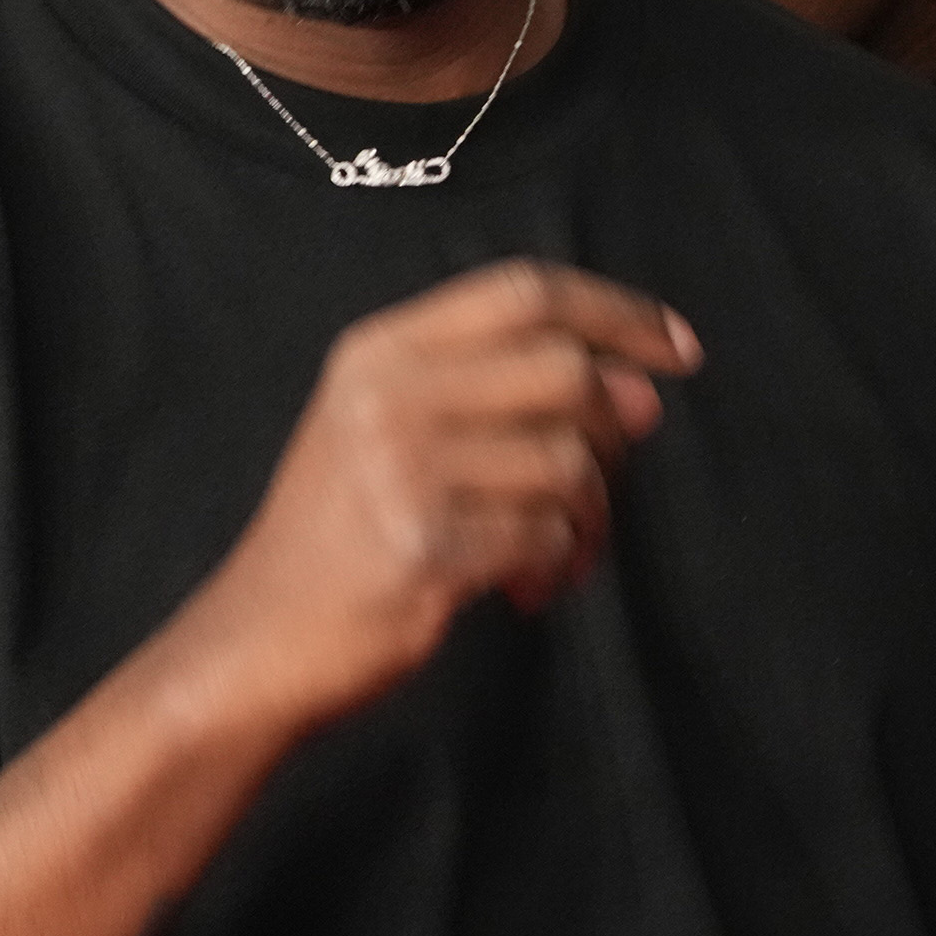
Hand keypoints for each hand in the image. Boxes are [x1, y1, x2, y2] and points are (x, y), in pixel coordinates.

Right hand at [168, 261, 700, 731]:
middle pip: (564, 372)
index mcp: (378, 351)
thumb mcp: (390, 430)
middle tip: (601, 485)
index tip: (680, 350)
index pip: (524, 292)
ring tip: (560, 552)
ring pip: (569, 461)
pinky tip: (528, 589)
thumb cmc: (341, 538)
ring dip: (591, 517)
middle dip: (613, 431)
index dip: (618, 312)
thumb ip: (500, 392)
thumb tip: (644, 390)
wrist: (256, 643)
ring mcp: (402, 471)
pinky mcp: (425, 548)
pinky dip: (560, 566)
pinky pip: (548, 536)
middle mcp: (386, 396)